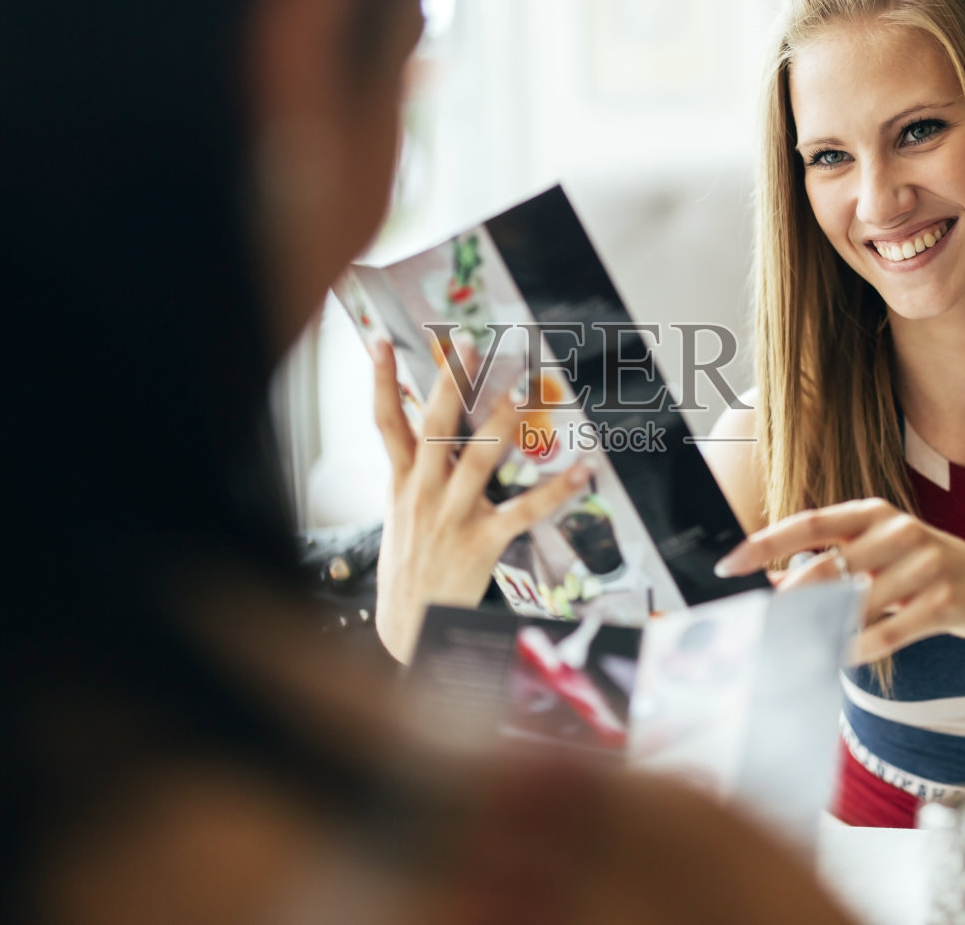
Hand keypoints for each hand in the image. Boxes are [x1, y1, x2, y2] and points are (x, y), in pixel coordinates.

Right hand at [371, 339, 590, 661]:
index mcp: (401, 481)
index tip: (384, 341)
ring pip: (477, 459)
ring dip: (500, 422)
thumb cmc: (410, 563)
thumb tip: (435, 434)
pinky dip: (557, 490)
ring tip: (520, 391)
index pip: (385, 422)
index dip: (382, 381)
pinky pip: (525, 510)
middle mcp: (424, 491)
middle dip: (451, 383)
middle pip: (435, 427)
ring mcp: (453, 515)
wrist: (409, 624)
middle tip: (470, 343)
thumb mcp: (399, 513)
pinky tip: (582, 470)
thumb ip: (417, 473)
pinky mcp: (482, 541)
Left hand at [714, 498, 964, 662]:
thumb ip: (827, 560)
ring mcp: (925, 564)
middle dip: (789, 599)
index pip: (809, 523)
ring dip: (821, 628)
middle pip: (828, 567)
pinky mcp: (943, 602)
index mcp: (875, 512)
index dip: (765, 544)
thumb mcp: (876, 553)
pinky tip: (836, 655)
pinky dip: (856, 648)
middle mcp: (900, 531)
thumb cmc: (920, 568)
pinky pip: (886, 634)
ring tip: (794, 644)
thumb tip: (769, 581)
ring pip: (855, 604)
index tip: (730, 564)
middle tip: (760, 620)